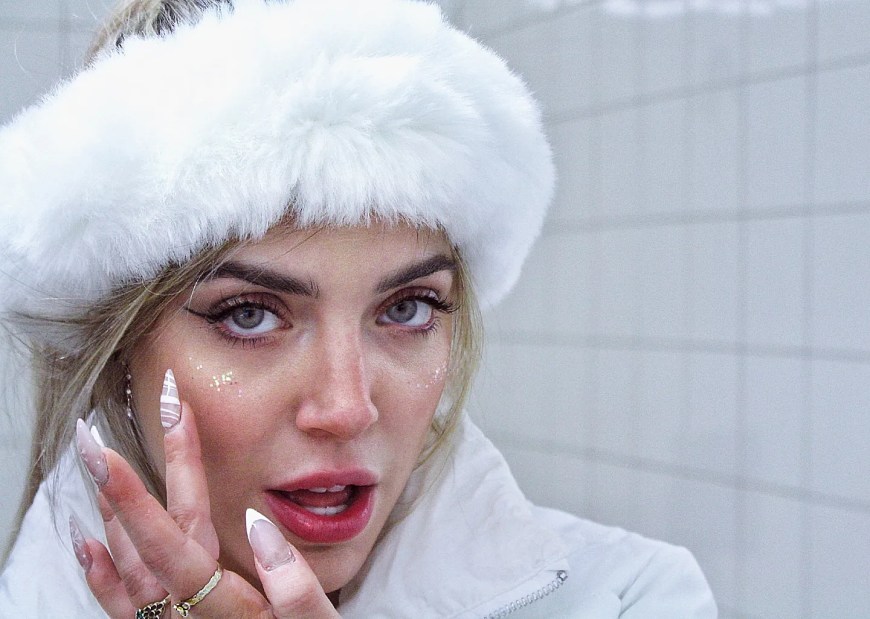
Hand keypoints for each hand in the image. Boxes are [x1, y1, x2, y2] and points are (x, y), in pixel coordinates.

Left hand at [72, 370, 339, 617]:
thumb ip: (293, 585)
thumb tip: (255, 522)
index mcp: (227, 608)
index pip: (174, 541)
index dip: (140, 495)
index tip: (112, 454)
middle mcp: (190, 618)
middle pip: (151, 543)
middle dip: (122, 486)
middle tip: (94, 441)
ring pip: (129, 571)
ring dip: (110, 517)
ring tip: (96, 470)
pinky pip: (125, 609)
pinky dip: (102, 574)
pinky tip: (89, 545)